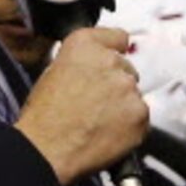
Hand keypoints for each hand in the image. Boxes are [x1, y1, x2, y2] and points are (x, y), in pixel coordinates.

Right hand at [14, 26, 148, 185]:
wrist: (47, 149)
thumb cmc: (44, 117)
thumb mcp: (54, 72)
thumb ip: (81, 62)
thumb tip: (94, 68)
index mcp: (85, 44)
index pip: (117, 36)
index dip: (114, 50)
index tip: (113, 59)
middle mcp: (110, 60)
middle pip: (126, 69)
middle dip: (115, 84)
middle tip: (96, 102)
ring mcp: (128, 87)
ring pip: (133, 94)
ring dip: (123, 105)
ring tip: (99, 121)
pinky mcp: (140, 114)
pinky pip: (140, 117)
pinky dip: (130, 126)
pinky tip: (109, 133)